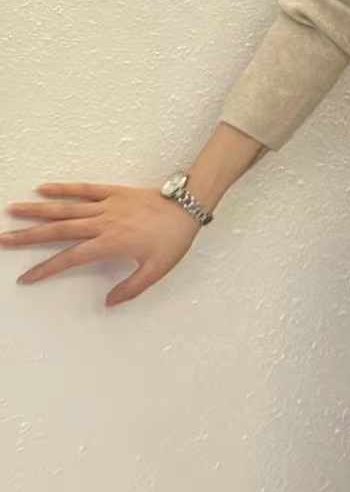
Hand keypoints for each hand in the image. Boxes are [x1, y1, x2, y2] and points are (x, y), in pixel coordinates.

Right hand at [2, 181, 202, 307]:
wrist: (188, 207)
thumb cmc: (173, 240)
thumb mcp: (156, 271)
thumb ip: (131, 289)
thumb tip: (108, 303)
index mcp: (110, 244)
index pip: (70, 259)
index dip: (45, 269)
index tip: (25, 278)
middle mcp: (102, 224)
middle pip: (58, 231)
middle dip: (28, 237)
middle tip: (2, 239)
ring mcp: (106, 206)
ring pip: (66, 209)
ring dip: (38, 211)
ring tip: (13, 211)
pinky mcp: (113, 192)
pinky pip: (85, 189)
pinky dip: (64, 188)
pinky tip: (43, 188)